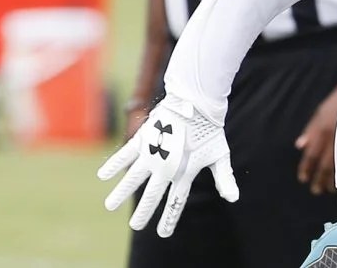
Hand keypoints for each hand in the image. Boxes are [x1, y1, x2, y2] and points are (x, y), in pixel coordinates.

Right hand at [97, 94, 238, 236]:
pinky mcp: (144, 138)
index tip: (163, 234)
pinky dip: (114, 164)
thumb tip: (233, 199)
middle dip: (144, 212)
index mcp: (185, 172)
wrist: (198, 102)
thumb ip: (225, 178)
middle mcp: (166, 166)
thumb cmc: (210, 129)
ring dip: (121, 192)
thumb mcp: (220, 155)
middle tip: (135, 226)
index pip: (176, 202)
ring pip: (134, 178)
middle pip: (152, 194)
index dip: (169, 218)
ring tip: (109, 206)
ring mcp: (153, 153)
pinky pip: (126, 154)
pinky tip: (102, 175)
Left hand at [295, 84, 336, 194]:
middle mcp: (335, 138)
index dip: (306, 168)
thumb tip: (299, 146)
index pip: (311, 155)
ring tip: (329, 189)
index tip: (303, 179)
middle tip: (316, 190)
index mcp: (322, 130)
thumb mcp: (320, 112)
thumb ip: (310, 130)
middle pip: (325, 165)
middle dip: (319, 180)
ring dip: (333, 180)